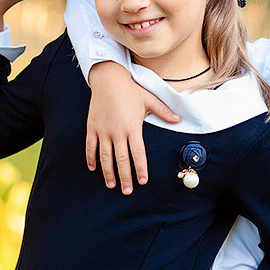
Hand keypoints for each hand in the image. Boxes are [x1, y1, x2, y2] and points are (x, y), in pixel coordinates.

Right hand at [86, 62, 179, 193]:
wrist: (108, 78)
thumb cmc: (131, 89)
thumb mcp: (149, 100)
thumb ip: (164, 112)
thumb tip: (179, 120)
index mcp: (133, 127)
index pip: (138, 153)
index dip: (140, 168)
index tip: (142, 181)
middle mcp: (117, 131)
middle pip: (121, 159)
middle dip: (125, 177)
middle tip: (127, 191)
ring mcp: (103, 130)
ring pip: (105, 156)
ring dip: (108, 172)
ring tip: (111, 184)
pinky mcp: (92, 127)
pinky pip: (90, 146)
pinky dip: (91, 158)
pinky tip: (93, 168)